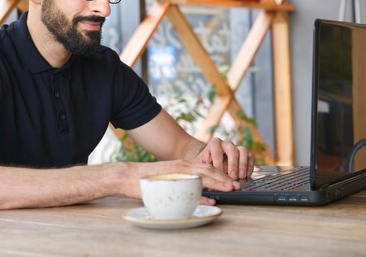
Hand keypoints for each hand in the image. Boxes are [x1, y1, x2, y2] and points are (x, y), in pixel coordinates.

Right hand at [121, 160, 239, 204]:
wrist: (128, 175)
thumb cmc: (148, 179)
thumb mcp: (170, 179)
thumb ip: (185, 184)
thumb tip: (203, 196)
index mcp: (183, 166)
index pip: (207, 167)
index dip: (221, 174)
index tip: (232, 182)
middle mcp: (182, 166)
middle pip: (209, 170)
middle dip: (224, 178)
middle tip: (237, 185)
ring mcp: (177, 172)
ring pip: (202, 175)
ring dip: (218, 182)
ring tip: (230, 188)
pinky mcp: (170, 180)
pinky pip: (189, 187)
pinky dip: (201, 194)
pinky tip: (210, 199)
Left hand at [195, 137, 253, 179]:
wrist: (211, 163)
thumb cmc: (204, 166)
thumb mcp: (200, 167)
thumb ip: (204, 170)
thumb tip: (209, 180)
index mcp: (214, 144)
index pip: (217, 151)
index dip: (218, 163)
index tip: (218, 174)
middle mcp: (226, 143)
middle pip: (232, 149)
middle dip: (233, 164)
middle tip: (232, 176)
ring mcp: (237, 147)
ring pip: (243, 151)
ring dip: (242, 165)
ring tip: (241, 177)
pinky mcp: (245, 154)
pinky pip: (251, 157)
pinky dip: (250, 166)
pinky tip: (246, 176)